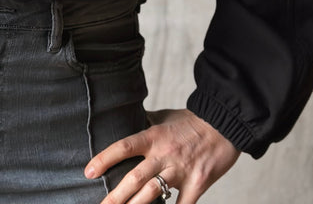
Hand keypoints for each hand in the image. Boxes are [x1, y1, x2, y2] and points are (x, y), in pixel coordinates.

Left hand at [84, 108, 239, 203]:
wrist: (224, 123)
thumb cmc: (191, 120)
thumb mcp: (164, 117)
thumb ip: (146, 123)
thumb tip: (128, 120)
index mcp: (154, 136)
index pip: (124, 147)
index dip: (105, 158)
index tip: (89, 172)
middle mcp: (164, 154)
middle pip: (135, 178)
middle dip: (116, 196)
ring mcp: (180, 170)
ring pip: (153, 193)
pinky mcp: (197, 184)